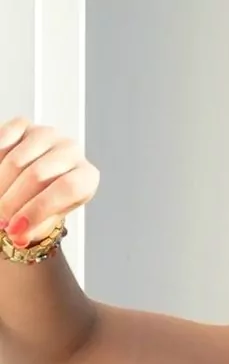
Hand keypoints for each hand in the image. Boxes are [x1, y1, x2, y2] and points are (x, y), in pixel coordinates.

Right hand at [0, 117, 99, 248]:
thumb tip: (18, 237)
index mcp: (86, 176)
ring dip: (0, 186)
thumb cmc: (45, 201)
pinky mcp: (24, 126)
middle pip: (37, 175)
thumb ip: (35, 227)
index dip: (37, 210)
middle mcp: (72, 151)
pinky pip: (5, 137)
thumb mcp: (47, 219)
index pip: (66, 188)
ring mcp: (48, 135)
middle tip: (0, 221)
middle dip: (13, 202)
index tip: (16, 230)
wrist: (35, 183)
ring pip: (17, 160)